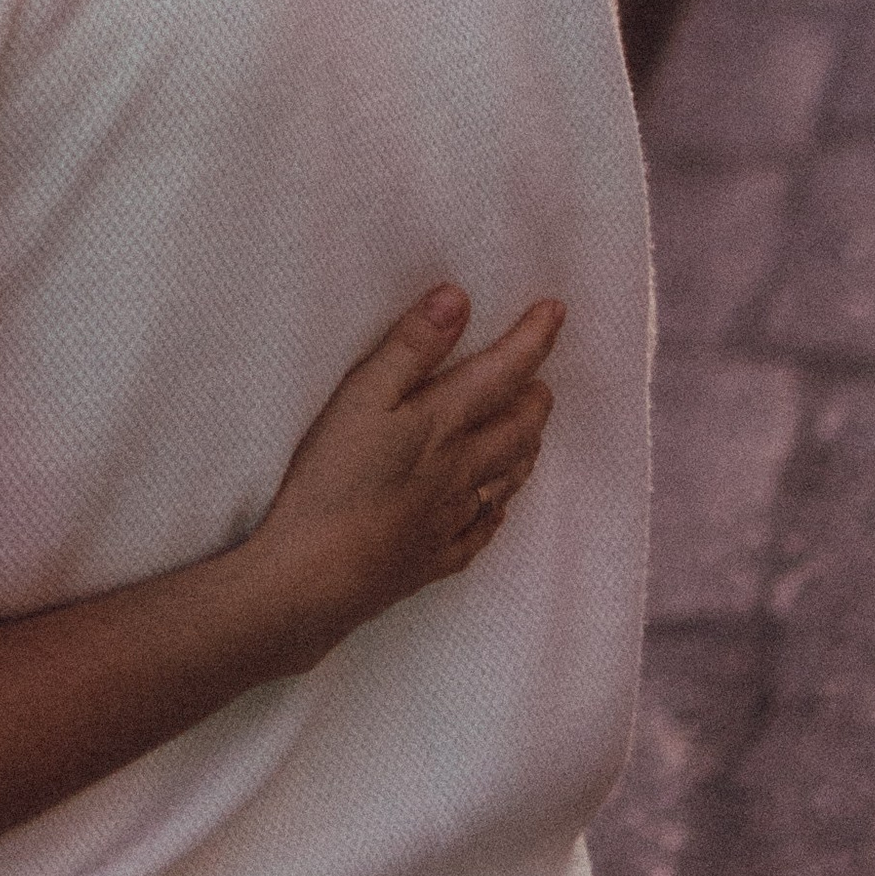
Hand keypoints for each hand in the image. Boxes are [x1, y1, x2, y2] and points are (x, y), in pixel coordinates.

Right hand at [243, 283, 563, 671]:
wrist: (318, 576)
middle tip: (542, 382)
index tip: (556, 309)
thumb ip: (409, 347)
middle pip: (516, 431)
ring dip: (525, 451)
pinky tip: (494, 511)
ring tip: (531, 436)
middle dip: (536, 401)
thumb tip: (458, 299)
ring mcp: (451, 520)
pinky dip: (496, 512)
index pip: (503, 372)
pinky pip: (480, 533)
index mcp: (444, 425)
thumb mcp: (360, 397)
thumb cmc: (332, 479)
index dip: (533, 339)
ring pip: (507, 481)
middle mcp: (461, 471)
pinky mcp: (433, 559)